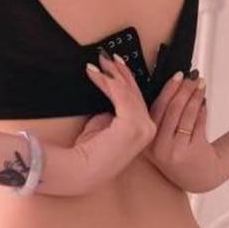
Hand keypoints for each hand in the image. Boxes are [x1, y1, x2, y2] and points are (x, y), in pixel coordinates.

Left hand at [73, 50, 157, 192]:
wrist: (80, 170)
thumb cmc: (88, 153)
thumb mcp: (104, 126)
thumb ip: (112, 112)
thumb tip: (111, 96)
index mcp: (143, 130)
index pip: (137, 99)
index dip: (127, 79)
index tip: (116, 63)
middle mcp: (148, 129)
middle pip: (134, 92)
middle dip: (119, 72)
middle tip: (106, 57)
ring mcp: (142, 128)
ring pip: (127, 91)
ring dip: (111, 73)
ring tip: (98, 62)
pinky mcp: (131, 126)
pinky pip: (119, 95)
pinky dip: (106, 80)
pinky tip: (94, 72)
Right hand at [143, 70, 225, 192]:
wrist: (199, 177)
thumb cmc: (181, 152)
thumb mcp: (163, 139)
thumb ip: (162, 117)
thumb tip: (171, 84)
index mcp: (147, 143)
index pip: (155, 109)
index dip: (167, 90)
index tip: (177, 76)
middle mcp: (158, 148)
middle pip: (171, 109)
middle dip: (182, 89)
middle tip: (191, 77)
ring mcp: (175, 151)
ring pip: (185, 114)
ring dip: (194, 96)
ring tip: (201, 85)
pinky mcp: (192, 152)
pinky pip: (197, 123)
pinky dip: (201, 110)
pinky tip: (203, 101)